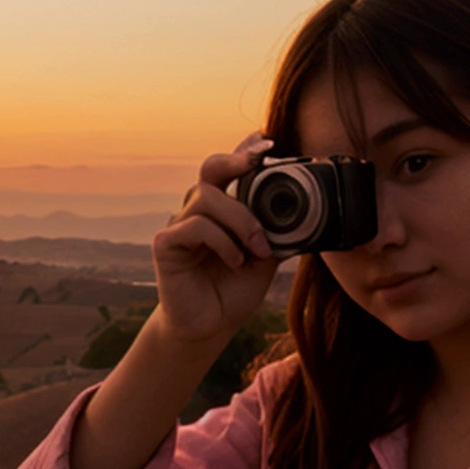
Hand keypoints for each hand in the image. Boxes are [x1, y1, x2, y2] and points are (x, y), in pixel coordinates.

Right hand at [151, 131, 281, 343]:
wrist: (210, 327)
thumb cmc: (233, 290)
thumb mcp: (266, 258)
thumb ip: (276, 232)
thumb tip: (303, 210)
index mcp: (222, 209)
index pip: (230, 170)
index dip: (244, 149)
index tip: (267, 141)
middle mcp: (198, 210)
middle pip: (211, 168)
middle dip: (235, 159)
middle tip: (259, 160)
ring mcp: (179, 225)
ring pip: (207, 196)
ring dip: (241, 219)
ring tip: (257, 249)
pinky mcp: (166, 244)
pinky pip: (196, 226)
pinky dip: (222, 241)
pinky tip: (234, 261)